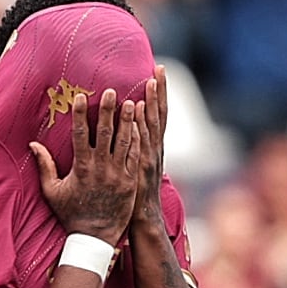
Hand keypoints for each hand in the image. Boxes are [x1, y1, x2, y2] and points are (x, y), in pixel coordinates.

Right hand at [31, 88, 142, 242]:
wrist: (94, 238)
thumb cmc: (71, 214)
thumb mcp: (52, 191)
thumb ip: (44, 166)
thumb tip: (32, 144)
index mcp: (81, 168)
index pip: (81, 134)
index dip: (81, 114)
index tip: (81, 96)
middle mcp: (101, 168)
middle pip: (106, 133)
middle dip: (108, 110)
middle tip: (111, 90)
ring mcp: (118, 174)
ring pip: (124, 142)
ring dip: (128, 121)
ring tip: (132, 103)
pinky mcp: (130, 182)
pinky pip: (135, 156)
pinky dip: (137, 140)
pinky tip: (140, 126)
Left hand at [132, 69, 167, 229]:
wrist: (142, 220)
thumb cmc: (134, 195)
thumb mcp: (136, 170)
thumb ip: (133, 150)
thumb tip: (127, 131)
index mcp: (153, 147)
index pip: (157, 115)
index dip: (158, 94)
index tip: (156, 72)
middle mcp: (155, 148)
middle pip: (159, 113)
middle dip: (159, 90)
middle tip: (159, 67)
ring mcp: (150, 156)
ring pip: (151, 123)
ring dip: (151, 101)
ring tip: (149, 81)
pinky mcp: (140, 166)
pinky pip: (139, 140)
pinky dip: (139, 124)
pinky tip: (136, 108)